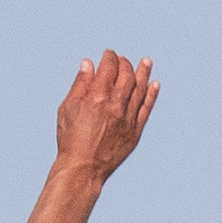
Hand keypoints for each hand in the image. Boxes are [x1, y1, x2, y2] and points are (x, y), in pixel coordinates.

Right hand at [55, 50, 157, 180]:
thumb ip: (80, 85)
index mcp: (97, 97)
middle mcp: (115, 105)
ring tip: (146, 62)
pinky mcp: (135, 131)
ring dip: (144, 73)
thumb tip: (88, 64)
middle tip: (123, 60)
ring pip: (140, 89)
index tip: (108, 54)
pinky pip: (146, 109)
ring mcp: (128, 118)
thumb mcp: (68, 109)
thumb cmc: (70, 139)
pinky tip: (153, 85)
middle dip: (125, 64)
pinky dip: (151, 95)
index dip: (110, 57)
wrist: (83, 168)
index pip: (109, 67)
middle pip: (126, 75)